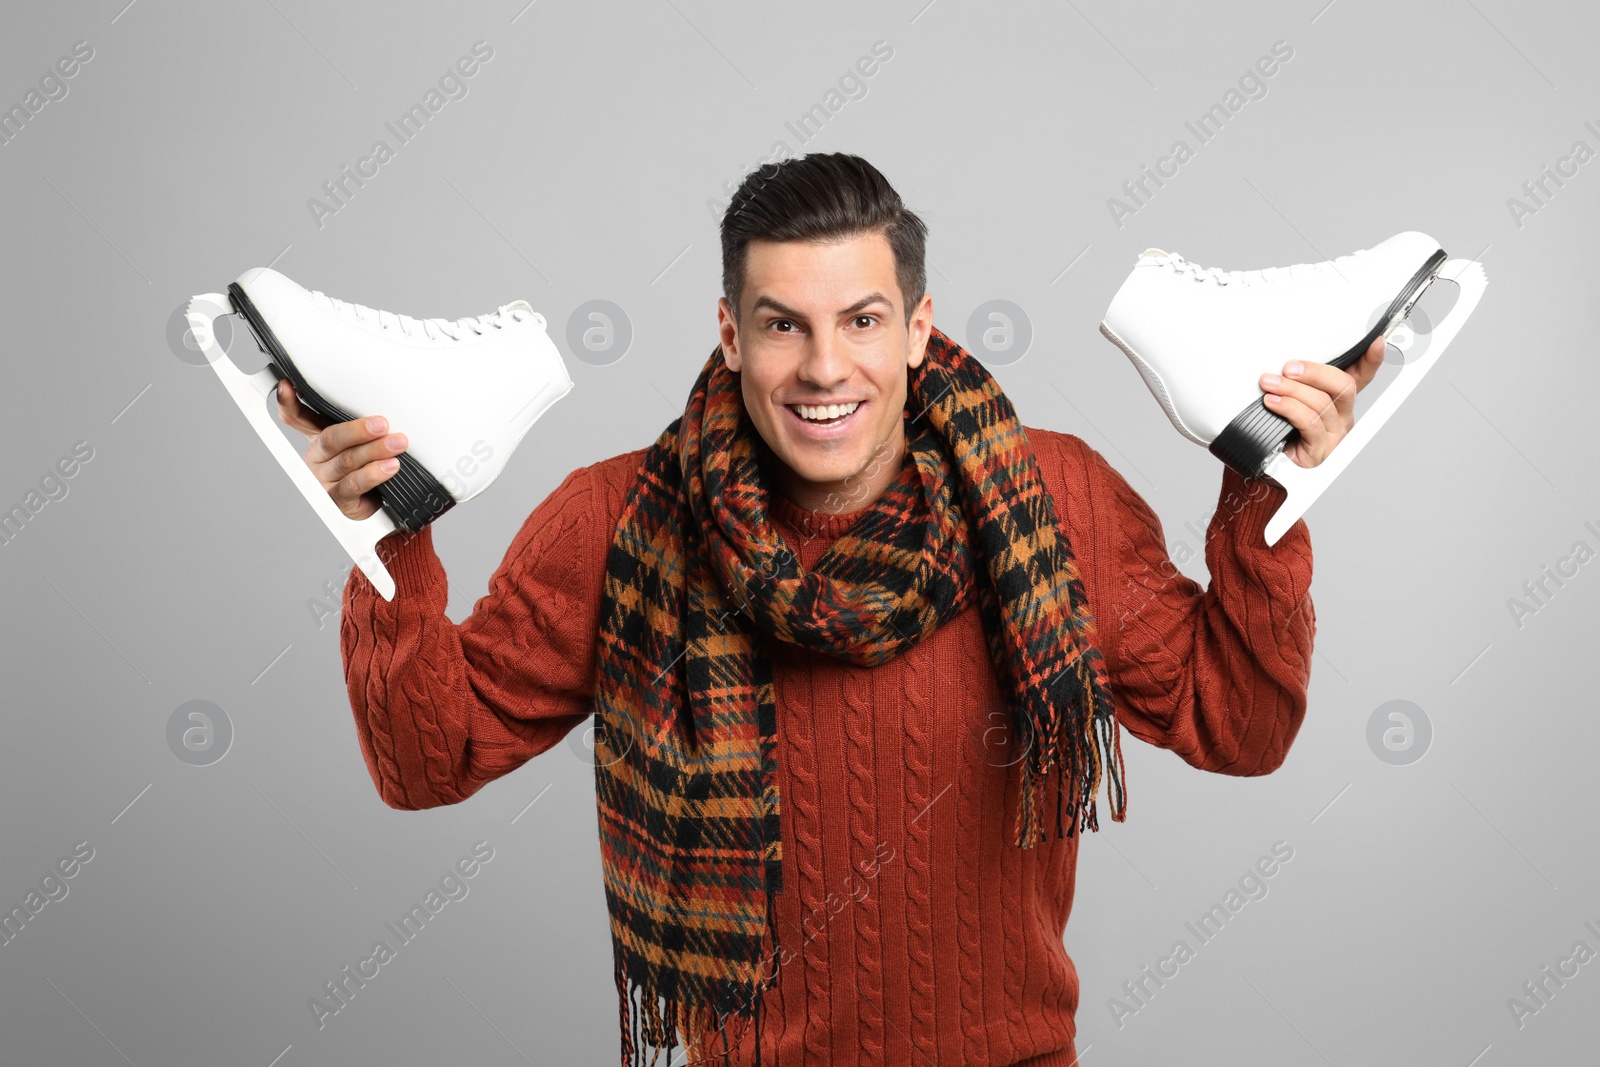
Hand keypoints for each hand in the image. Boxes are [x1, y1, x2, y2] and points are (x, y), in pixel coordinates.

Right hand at [275, 380, 405, 519]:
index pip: (297, 417)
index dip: (289, 403)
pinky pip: (354, 484)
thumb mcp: (361, 440)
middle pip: (330, 439)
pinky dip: (374, 474)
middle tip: (382, 424)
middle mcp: (316, 457)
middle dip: (357, 430)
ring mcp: (325, 479)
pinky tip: (390, 467)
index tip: (286, 386)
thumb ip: (361, 421)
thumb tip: (382, 400)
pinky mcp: (338, 499)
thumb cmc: (364, 466)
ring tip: (397, 443)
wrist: (373, 503)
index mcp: (318, 438)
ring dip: (375, 450)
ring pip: (347, 461)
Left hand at [1258, 336, 1386, 467]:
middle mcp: (1342, 415)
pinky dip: (1289, 408)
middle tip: (1289, 368)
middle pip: (1343, 386)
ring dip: (1292, 390)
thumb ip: (1295, 378)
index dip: (1371, 360)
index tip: (1376, 342)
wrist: (1266, 459)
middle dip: (1314, 373)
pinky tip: (1273, 403)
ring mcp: (1334, 433)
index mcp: (1338, 399)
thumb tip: (1288, 358)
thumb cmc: (1278, 426)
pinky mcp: (1320, 449)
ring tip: (1270, 384)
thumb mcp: (1288, 396)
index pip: (1362, 376)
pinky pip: (1310, 423)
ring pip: (1322, 403)